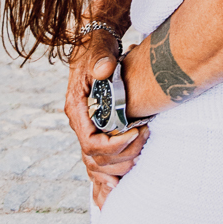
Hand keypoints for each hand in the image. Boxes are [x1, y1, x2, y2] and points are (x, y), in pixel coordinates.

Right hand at [65, 41, 148, 207]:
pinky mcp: (95, 128)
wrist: (93, 43)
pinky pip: (99, 159)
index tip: (136, 131)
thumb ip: (100, 60)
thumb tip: (105, 70)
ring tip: (143, 147)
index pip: (91, 143)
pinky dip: (111, 170)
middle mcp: (78, 123)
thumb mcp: (98, 50)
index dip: (115, 144)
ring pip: (98, 163)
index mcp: (76, 109)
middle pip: (96, 158)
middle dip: (123, 154)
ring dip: (121, 162)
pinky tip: (122, 180)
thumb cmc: (96, 47)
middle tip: (146, 137)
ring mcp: (86, 128)